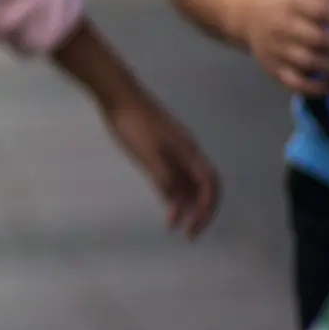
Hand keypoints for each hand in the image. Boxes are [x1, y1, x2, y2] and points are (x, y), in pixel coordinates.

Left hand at [102, 94, 220, 237]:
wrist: (119, 96)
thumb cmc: (133, 125)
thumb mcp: (149, 156)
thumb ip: (164, 181)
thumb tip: (178, 208)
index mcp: (190, 153)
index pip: (210, 187)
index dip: (206, 210)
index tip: (192, 230)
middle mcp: (189, 152)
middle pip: (204, 187)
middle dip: (201, 211)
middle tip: (189, 234)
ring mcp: (176, 150)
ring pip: (189, 182)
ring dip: (187, 204)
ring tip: (178, 224)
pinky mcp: (161, 148)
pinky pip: (176, 175)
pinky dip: (175, 192)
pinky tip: (167, 204)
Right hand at [236, 0, 328, 96]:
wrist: (244, 14)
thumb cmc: (285, 1)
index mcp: (292, 4)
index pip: (322, 12)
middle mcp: (282, 28)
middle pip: (319, 40)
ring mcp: (276, 50)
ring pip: (310, 63)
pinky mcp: (273, 69)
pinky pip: (295, 83)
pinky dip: (318, 88)